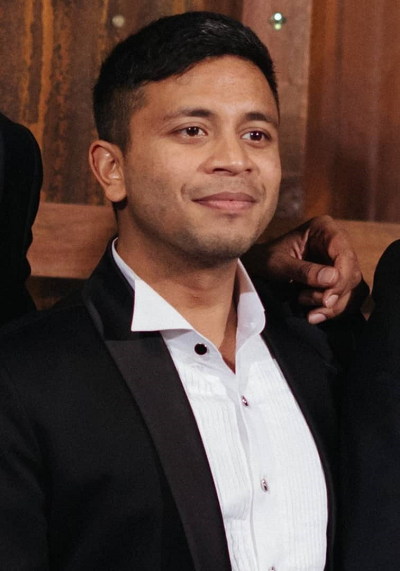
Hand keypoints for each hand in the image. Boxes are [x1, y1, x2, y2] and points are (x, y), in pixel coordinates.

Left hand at [243, 215, 367, 322]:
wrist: (258, 268)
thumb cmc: (264, 260)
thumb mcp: (277, 264)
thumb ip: (303, 270)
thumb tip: (333, 279)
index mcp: (324, 228)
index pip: (345, 254)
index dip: (341, 278)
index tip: (326, 298)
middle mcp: (337, 242)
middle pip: (352, 273)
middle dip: (333, 294)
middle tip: (305, 301)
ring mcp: (340, 261)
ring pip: (354, 288)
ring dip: (333, 306)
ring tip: (307, 310)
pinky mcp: (340, 279)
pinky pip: (349, 298)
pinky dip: (335, 310)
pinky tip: (315, 315)